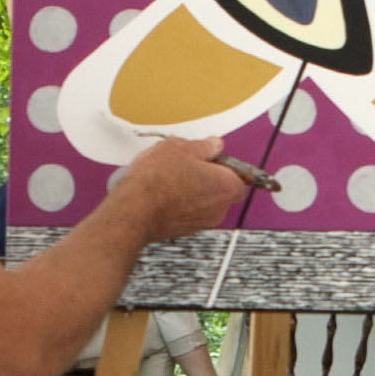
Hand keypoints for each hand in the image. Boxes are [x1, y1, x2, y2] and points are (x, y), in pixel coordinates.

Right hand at [110, 137, 245, 242]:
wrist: (134, 210)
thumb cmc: (158, 180)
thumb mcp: (181, 147)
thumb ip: (203, 146)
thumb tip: (213, 145)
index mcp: (226, 186)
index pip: (241, 175)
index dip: (225, 164)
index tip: (212, 156)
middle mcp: (218, 209)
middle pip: (222, 190)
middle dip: (208, 177)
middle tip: (188, 163)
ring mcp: (201, 223)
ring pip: (204, 202)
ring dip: (193, 190)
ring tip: (170, 176)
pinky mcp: (183, 231)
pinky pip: (188, 212)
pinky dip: (180, 203)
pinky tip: (162, 191)